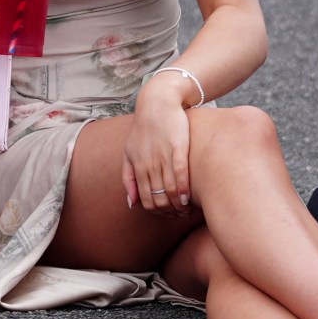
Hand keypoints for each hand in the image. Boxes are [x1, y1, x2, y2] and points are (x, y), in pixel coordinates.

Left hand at [122, 79, 193, 217]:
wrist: (158, 103)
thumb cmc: (143, 130)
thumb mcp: (129, 153)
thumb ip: (128, 178)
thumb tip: (131, 204)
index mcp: (138, 166)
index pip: (145, 200)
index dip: (157, 212)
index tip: (167, 215)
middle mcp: (149, 164)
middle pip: (159, 199)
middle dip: (169, 212)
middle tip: (178, 215)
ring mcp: (163, 156)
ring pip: (170, 190)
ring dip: (178, 205)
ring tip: (186, 210)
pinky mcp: (178, 148)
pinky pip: (181, 173)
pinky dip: (184, 189)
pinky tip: (189, 198)